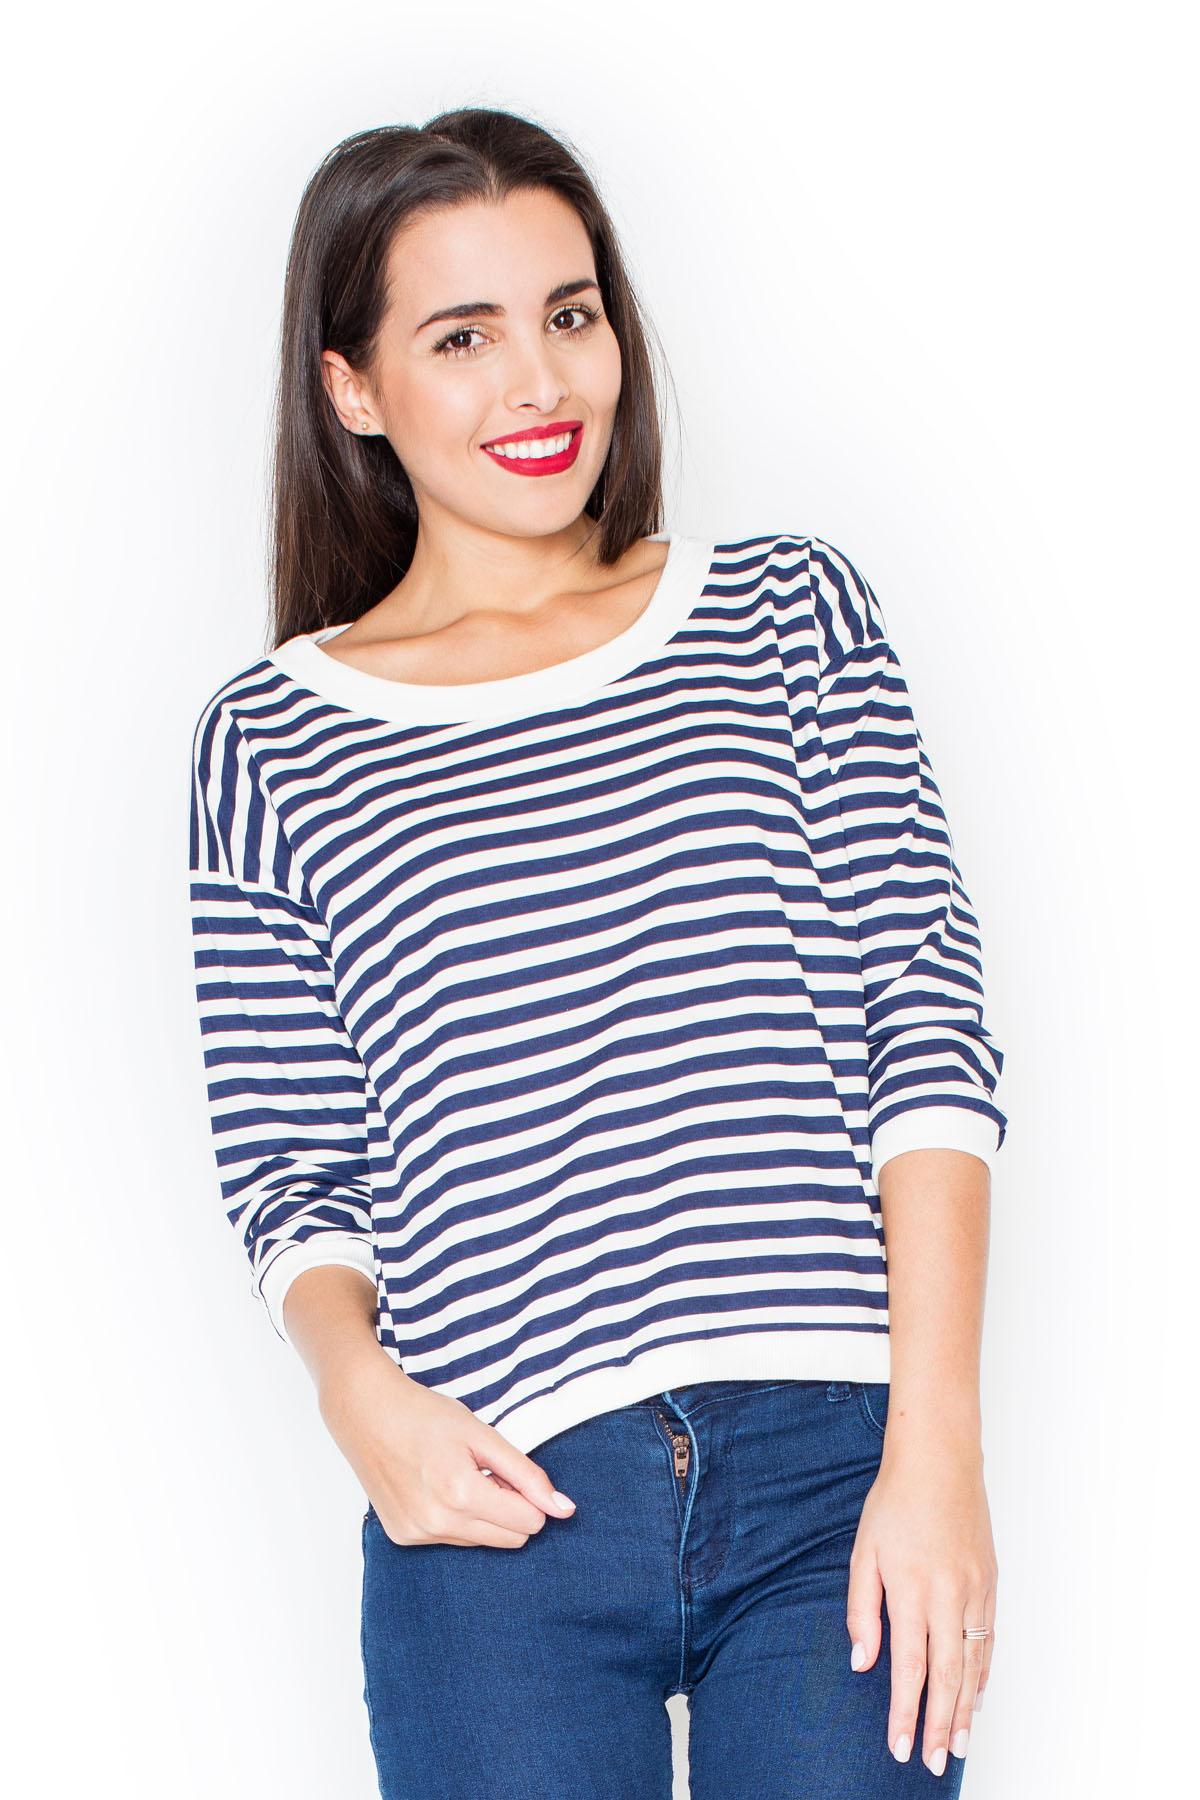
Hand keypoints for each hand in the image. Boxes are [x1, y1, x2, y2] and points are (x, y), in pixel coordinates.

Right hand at [318, 1344, 576, 1546]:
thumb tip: (565, 1510)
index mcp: (460, 1493)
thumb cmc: (425, 1415)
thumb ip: (527, 1474)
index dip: (530, 1495)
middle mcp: (437, 1523)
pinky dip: (457, 1518)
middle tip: (487, 1471)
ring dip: (484, 1514)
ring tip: (458, 1475)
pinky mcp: (403, 1538)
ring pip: (482, 1542)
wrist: (365, 1412)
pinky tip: (436, 1487)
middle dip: (511, 1508)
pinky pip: (453, 1541)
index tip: (510, 1471)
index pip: (529, 1523)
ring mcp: (417, 1534)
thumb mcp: (482, 1435)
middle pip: (510, 1539)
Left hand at [846, 1439, 997, 1775]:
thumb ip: (861, 1609)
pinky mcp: (990, 1583)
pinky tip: (976, 1696)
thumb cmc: (895, 1502)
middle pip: (947, 1676)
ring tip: (958, 1745)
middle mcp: (948, 1595)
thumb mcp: (863, 1551)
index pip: (909, 1667)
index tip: (900, 1747)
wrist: (940, 1461)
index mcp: (911, 1589)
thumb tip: (863, 1662)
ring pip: (973, 1663)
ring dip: (966, 1709)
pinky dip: (983, 1673)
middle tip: (933, 1763)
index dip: (905, 1712)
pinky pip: (988, 1639)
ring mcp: (974, 1590)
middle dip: (940, 1725)